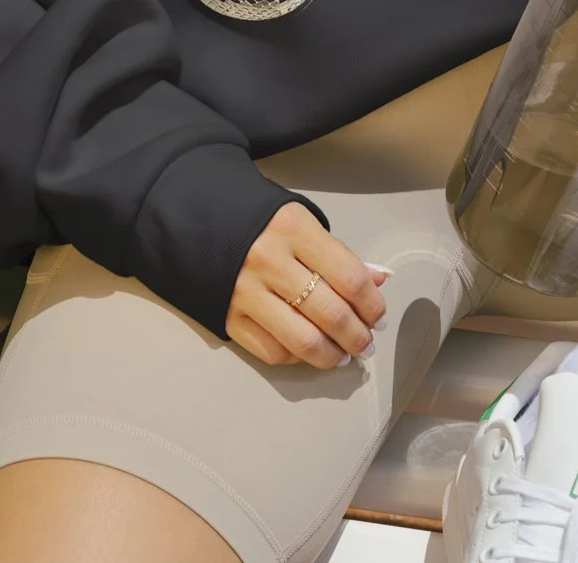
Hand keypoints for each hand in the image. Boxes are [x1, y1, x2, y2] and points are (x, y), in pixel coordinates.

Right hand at [225, 200, 389, 368]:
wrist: (197, 219)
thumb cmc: (259, 220)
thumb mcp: (301, 222)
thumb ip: (338, 254)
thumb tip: (379, 281)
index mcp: (293, 228)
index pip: (349, 277)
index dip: (372, 305)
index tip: (379, 318)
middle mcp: (270, 261)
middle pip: (330, 313)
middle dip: (357, 336)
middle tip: (367, 344)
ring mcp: (247, 292)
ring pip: (303, 341)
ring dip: (332, 355)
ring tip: (343, 356)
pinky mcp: (228, 317)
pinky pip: (273, 351)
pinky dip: (297, 358)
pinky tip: (309, 353)